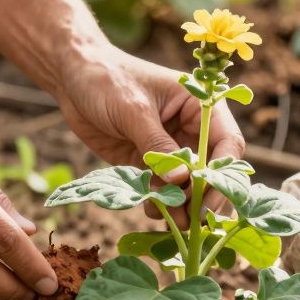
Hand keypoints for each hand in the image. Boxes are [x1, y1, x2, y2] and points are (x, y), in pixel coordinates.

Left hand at [54, 43, 245, 222]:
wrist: (72, 76)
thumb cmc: (107, 79)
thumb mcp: (133, 110)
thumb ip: (157, 144)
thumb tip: (182, 180)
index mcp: (200, 106)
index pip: (227, 144)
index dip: (222, 175)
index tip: (208, 201)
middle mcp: (191, 129)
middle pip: (211, 171)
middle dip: (204, 196)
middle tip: (194, 222)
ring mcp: (169, 147)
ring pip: (187, 184)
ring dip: (183, 205)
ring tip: (173, 222)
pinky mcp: (147, 161)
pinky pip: (161, 187)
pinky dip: (160, 202)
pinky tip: (151, 210)